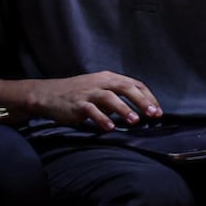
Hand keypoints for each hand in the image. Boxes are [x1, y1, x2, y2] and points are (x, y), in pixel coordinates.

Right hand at [26, 71, 159, 130]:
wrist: (47, 94)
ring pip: (110, 97)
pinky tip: (110, 128)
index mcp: (110, 78)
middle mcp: (101, 82)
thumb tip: (138, 111)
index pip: (134, 84)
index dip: (148, 97)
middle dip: (142, 101)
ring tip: (135, 121)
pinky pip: (91, 110)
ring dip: (124, 109)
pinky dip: (101, 118)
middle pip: (126, 88)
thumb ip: (117, 98)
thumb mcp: (100, 91)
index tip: (157, 111)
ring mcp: (89, 92)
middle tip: (153, 114)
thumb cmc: (78, 94)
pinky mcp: (77, 104)